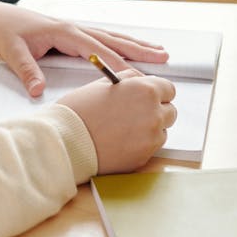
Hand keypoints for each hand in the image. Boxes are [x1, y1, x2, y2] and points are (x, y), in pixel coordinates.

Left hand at [0, 2, 169, 96]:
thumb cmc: (4, 33)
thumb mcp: (12, 51)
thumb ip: (26, 70)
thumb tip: (37, 90)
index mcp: (64, 32)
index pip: (97, 51)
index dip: (117, 64)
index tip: (137, 78)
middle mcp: (74, 28)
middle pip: (112, 40)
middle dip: (138, 50)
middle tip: (164, 57)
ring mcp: (75, 30)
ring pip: (111, 38)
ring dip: (135, 45)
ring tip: (160, 51)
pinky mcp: (73, 35)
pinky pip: (103, 40)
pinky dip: (121, 44)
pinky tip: (133, 49)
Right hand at [60, 70, 176, 172]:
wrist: (66, 140)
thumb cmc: (79, 110)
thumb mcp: (103, 83)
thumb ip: (129, 79)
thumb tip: (142, 81)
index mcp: (145, 90)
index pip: (169, 89)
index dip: (158, 91)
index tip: (149, 95)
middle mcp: (154, 113)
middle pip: (170, 110)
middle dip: (157, 110)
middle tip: (136, 111)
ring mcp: (151, 137)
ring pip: (162, 130)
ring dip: (151, 127)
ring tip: (125, 127)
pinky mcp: (145, 156)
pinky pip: (152, 147)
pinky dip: (142, 143)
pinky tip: (122, 140)